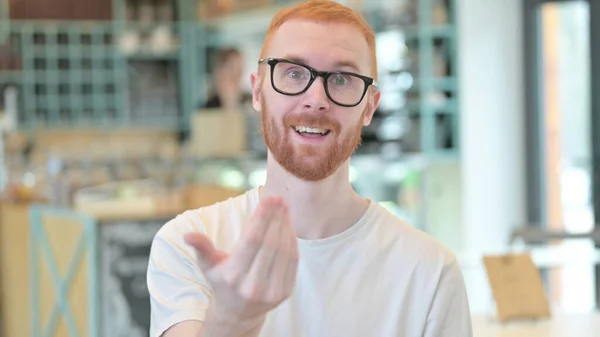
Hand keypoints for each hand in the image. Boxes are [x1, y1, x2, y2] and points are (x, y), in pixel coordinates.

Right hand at [184, 196, 298, 326]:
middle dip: (276, 217)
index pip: (252, 240)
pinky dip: (292, 241)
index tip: (268, 198)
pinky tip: (288, 226)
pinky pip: (292, 262)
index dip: (262, 217)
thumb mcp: (208, 266)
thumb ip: (202, 248)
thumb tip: (188, 236)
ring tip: (284, 208)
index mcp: (232, 276)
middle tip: (279, 198)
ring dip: (286, 226)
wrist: (237, 313)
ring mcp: (271, 291)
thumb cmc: (222, 281)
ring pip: (284, 251)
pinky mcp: (284, 293)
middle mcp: (252, 285)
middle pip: (270, 243)